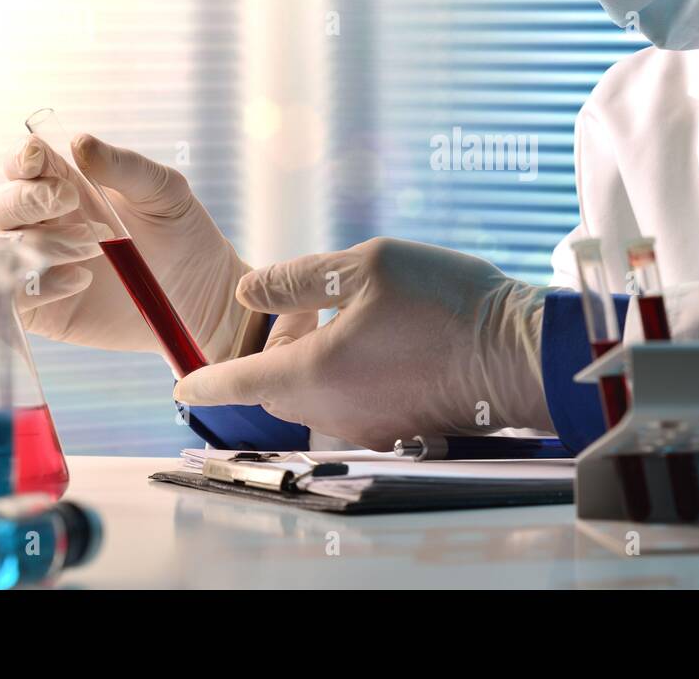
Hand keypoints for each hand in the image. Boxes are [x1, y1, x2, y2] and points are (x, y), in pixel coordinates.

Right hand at [0, 134, 253, 360]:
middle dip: (26, 200)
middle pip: (2, 206)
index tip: (38, 156)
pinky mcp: (45, 310)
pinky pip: (12, 300)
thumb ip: (124, 167)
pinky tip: (80, 280)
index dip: (21, 159)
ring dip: (33, 244)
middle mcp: (44, 224)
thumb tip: (79, 142)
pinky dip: (35, 289)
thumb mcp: (163, 191)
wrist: (201, 290)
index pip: (24, 167)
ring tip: (89, 246)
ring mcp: (39, 267)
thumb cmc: (180, 231)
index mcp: (65, 186)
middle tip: (69, 201)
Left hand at [172, 238, 555, 449]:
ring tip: (354, 319)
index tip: (181, 387)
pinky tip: (386, 344)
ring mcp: (368, 427)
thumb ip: (296, 279)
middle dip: (274, 354)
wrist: (517, 353)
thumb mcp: (365, 265)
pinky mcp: (399, 432)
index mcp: (314, 370)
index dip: (204, 382)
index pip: (237, 382)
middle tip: (308, 310)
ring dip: (315, 362)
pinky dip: (349, 377)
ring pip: (316, 395)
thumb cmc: (445, 303)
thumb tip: (248, 292)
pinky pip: (353, 405)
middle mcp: (333, 409)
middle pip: (276, 388)